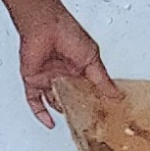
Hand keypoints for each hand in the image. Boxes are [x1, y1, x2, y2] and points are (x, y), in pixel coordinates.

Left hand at [16, 6, 109, 124]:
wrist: (44, 26)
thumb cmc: (67, 32)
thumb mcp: (92, 59)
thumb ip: (102, 80)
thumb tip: (116, 95)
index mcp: (77, 67)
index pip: (87, 89)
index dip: (94, 101)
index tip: (103, 114)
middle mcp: (62, 73)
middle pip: (70, 97)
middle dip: (78, 110)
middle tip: (88, 124)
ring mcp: (47, 77)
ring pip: (54, 100)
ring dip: (62, 111)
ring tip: (74, 124)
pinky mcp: (33, 80)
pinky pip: (34, 100)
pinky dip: (40, 113)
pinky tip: (49, 123)